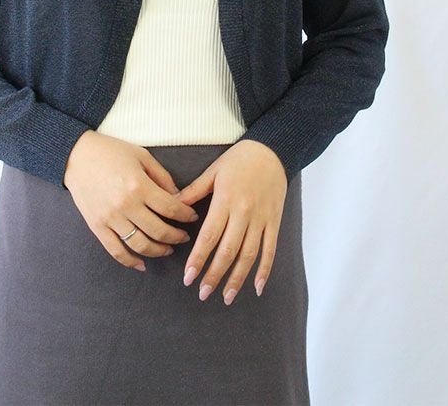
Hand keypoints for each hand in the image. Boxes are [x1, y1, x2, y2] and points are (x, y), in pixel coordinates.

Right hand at [63, 131, 200, 271]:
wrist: (76, 155)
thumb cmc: (110, 152)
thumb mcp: (142, 156)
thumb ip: (162, 177)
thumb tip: (178, 197)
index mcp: (139, 185)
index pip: (171, 208)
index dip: (186, 215)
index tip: (192, 217)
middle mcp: (126, 205)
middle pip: (159, 231)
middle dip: (177, 236)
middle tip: (184, 236)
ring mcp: (110, 218)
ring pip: (140, 245)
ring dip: (159, 251)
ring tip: (168, 249)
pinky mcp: (96, 226)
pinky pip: (116, 250)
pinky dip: (130, 261)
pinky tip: (142, 264)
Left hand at [175, 140, 287, 304]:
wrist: (272, 151)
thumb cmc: (239, 160)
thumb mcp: (213, 171)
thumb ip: (193, 191)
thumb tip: (172, 205)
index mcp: (225, 200)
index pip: (209, 236)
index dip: (198, 259)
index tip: (188, 277)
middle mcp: (244, 213)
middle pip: (228, 250)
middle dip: (214, 274)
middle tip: (203, 293)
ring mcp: (261, 219)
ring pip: (249, 255)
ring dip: (237, 278)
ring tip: (226, 296)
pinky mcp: (275, 222)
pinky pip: (270, 250)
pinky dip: (264, 270)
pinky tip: (257, 287)